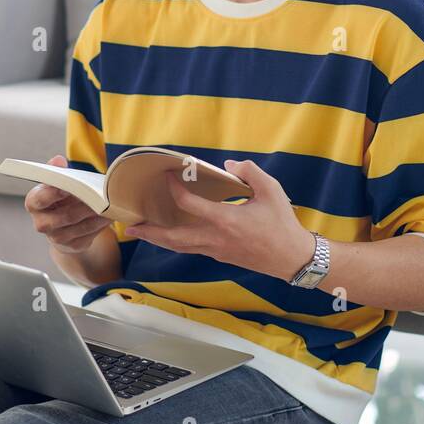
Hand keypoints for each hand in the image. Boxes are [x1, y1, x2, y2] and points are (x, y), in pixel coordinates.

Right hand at [24, 154, 109, 253]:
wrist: (63, 224)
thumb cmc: (60, 196)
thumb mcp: (56, 182)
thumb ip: (57, 171)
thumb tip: (58, 160)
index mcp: (34, 203)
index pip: (39, 199)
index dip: (52, 194)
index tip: (66, 187)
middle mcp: (42, 223)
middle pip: (65, 216)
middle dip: (84, 206)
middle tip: (99, 196)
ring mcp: (57, 237)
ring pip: (81, 226)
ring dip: (97, 215)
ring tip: (109, 204)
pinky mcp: (73, 245)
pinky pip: (90, 234)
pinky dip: (101, 224)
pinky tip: (108, 215)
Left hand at [123, 159, 313, 281]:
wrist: (292, 258)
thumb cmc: (282, 224)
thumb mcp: (271, 190)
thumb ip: (249, 172)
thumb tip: (228, 165)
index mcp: (225, 220)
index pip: (189, 204)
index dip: (174, 189)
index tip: (167, 177)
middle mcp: (215, 238)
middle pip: (174, 237)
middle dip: (150, 231)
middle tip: (130, 225)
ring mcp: (216, 251)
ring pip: (180, 247)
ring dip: (159, 239)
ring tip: (141, 232)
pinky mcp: (220, 257)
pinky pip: (192, 249)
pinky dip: (176, 242)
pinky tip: (171, 235)